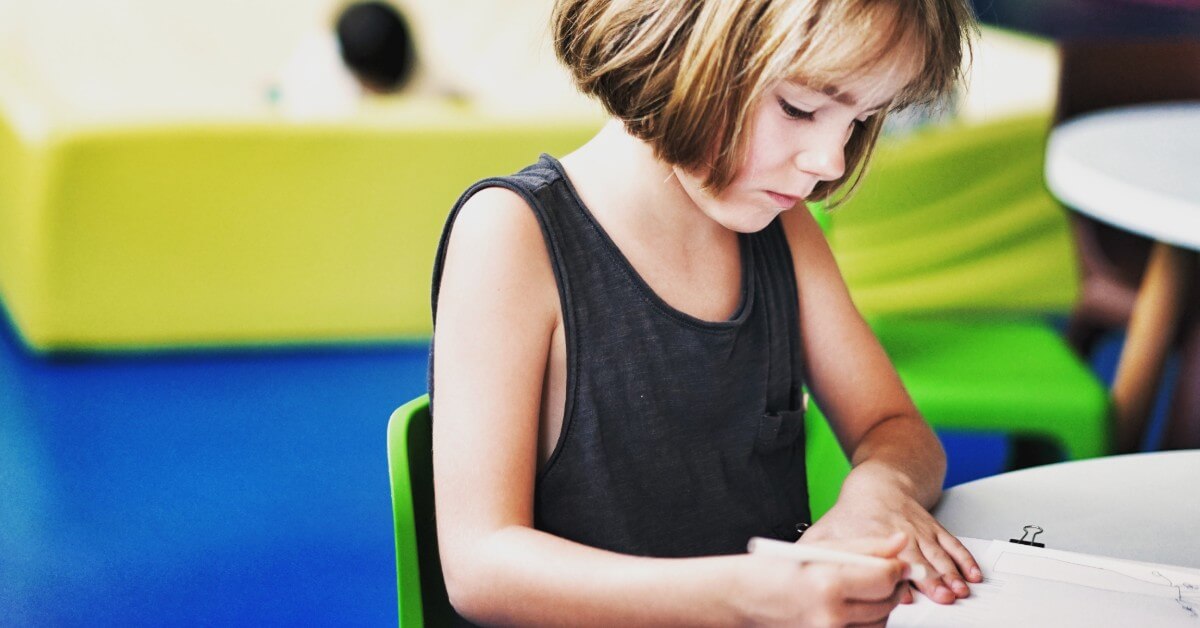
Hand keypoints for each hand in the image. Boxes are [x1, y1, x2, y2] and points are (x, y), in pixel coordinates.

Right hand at [734, 532, 909, 626]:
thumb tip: (899, 542)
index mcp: (827, 583)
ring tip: (863, 590)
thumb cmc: (771, 571)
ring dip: (880, 606)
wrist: (741, 599)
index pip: (884, 578)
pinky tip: (852, 607)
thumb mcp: (816, 549)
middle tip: (886, 574)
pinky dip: (865, 622)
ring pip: (878, 622)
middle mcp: (830, 614)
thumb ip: (863, 547)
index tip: (899, 563)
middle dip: (892, 586)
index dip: (897, 568)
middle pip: (885, 602)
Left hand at [801, 486, 982, 604]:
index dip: (896, 578)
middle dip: (931, 580)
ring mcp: (921, 532)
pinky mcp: (935, 530)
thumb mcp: (827, 530)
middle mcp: (901, 535)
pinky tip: (972, 575)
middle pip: (918, 561)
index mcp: (874, 536)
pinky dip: (965, 561)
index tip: (905, 594)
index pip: (886, 560)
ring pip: (939, 555)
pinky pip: (953, 545)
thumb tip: (796, 568)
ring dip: (950, 574)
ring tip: (958, 590)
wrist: (881, 481)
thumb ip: (815, 551)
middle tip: (942, 597)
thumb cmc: (853, 512)